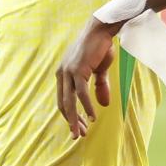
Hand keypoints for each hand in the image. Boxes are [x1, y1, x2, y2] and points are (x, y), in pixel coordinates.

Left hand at [56, 17, 119, 138]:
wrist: (101, 29)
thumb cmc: (100, 47)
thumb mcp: (99, 70)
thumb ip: (99, 87)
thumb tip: (104, 105)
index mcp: (63, 74)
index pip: (63, 100)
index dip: (70, 115)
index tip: (79, 127)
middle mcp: (62, 74)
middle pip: (63, 104)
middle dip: (71, 121)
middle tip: (78, 136)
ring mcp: (68, 72)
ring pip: (69, 102)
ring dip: (76, 119)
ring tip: (82, 132)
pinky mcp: (77, 70)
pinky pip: (81, 94)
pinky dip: (86, 106)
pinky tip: (92, 116)